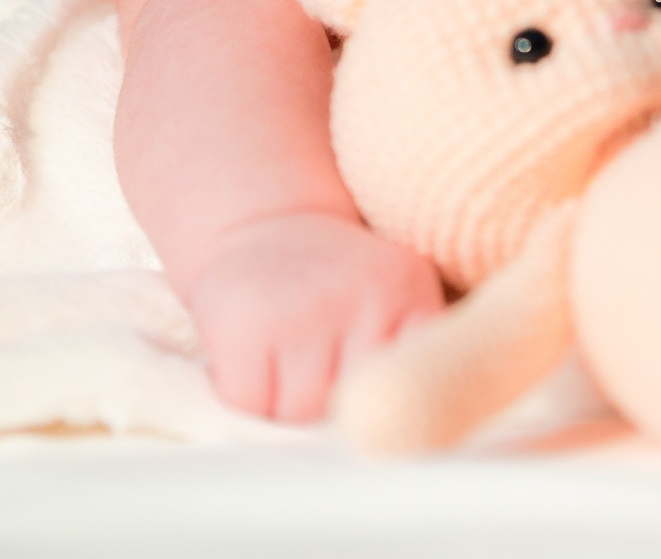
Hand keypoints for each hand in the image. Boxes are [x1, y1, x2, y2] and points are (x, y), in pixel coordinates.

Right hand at [185, 211, 444, 422]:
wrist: (263, 223)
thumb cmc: (333, 284)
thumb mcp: (392, 298)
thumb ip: (407, 356)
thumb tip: (381, 437)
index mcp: (410, 289)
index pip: (417, 383)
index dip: (391, 404)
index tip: (376, 401)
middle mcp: (364, 294)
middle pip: (354, 407)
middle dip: (333, 403)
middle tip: (319, 364)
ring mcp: (303, 309)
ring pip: (300, 413)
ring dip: (285, 401)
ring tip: (284, 356)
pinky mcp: (245, 324)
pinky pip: (249, 403)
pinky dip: (244, 392)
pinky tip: (252, 355)